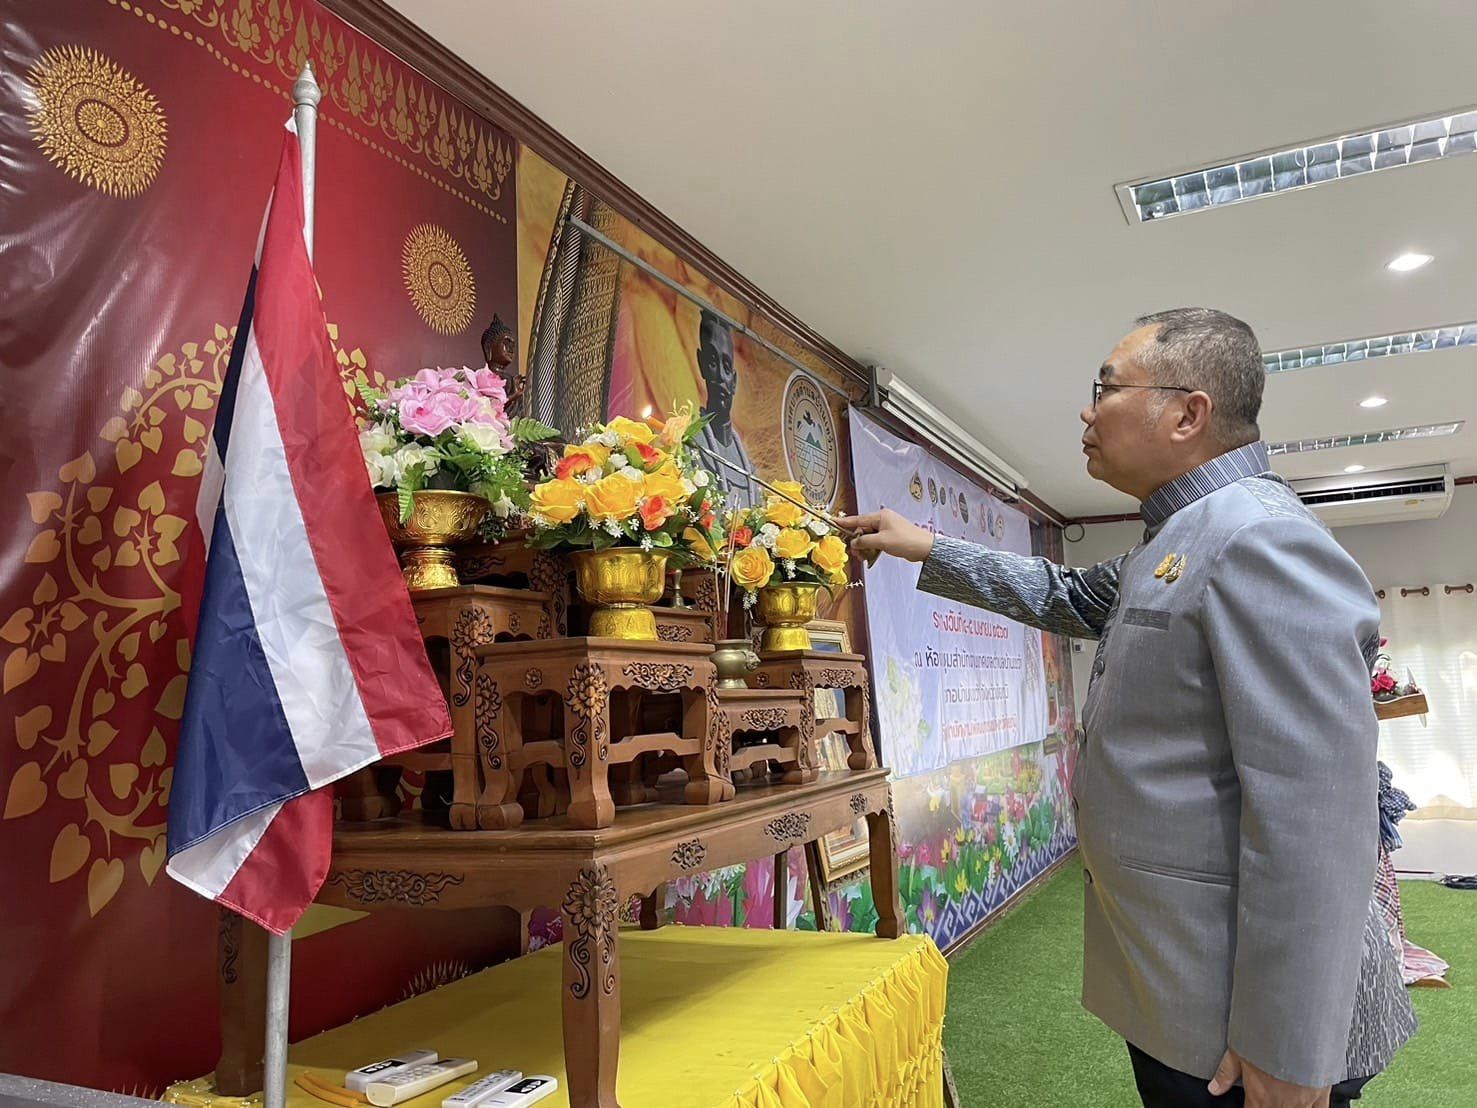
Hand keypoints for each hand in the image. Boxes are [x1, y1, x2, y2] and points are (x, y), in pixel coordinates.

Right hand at [835, 510, 934, 563]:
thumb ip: (864, 541)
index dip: (845, 522)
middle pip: (863, 529)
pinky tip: (869, 556)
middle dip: (857, 541)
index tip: (833, 521)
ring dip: (864, 547)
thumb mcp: (881, 541)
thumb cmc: (905, 541)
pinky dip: (871, 548)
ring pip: (869, 537)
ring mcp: (887, 528)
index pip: (858, 519)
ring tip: (862, 557)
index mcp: (880, 516)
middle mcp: (883, 520)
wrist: (925, 548)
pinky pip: (876, 541)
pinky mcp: (891, 536)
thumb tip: (853, 542)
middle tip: (854, 552)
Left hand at [1209, 1050, 1330, 1106]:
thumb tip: (1214, 1088)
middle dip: (1270, 1106)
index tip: (1251, 1104)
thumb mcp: (1238, 1052)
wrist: (1298, 1029)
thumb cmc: (1266, 1038)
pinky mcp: (1321, 1094)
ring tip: (1282, 1100)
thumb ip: (1226, 1073)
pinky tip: (1306, 1106)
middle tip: (1269, 1098)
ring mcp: (1303, 1102)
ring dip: (1287, 1107)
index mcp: (1260, 1097)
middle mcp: (1281, 1103)